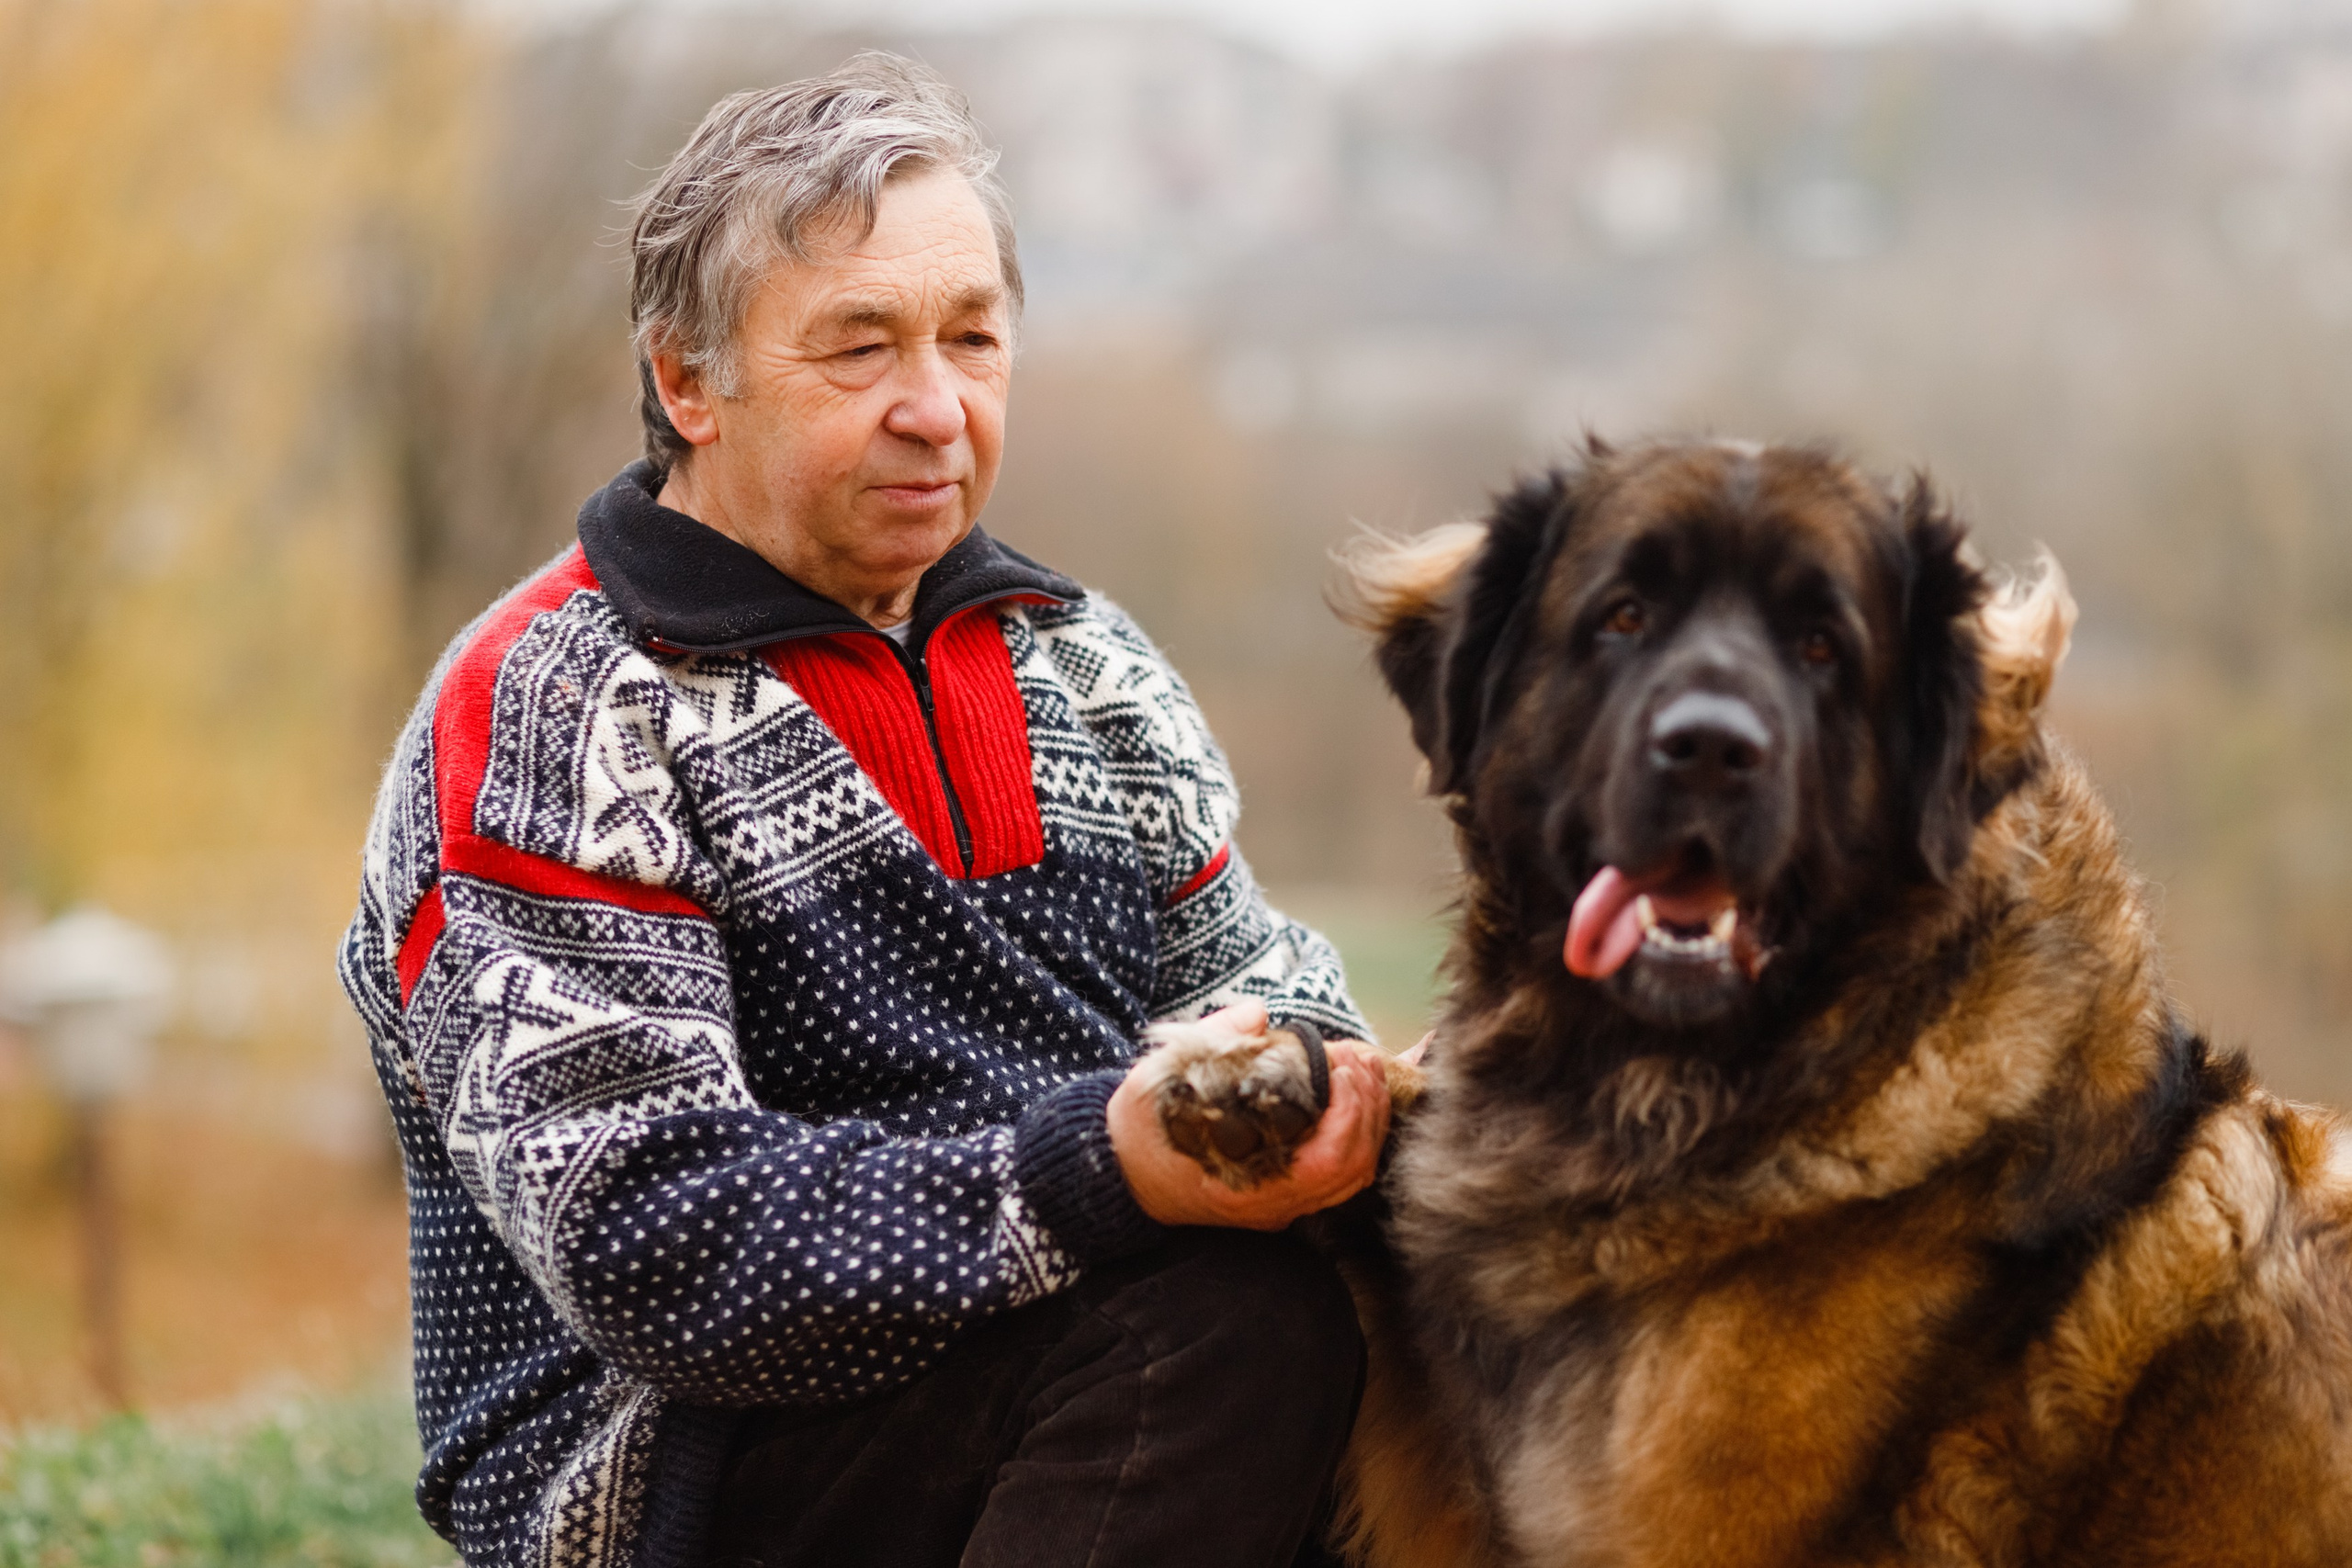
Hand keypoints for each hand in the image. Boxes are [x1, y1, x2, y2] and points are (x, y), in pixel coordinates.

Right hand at [1106, 1000, 1392, 1230]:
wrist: (1120, 1171)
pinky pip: (1341, 1173)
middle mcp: (1271, 1205)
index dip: (1350, 1114)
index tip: (1345, 1065)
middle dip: (1368, 1108)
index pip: (1326, 1164)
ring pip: (1353, 1175)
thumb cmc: (1141, 1129)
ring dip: (1369, 1121)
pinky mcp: (1286, 1193)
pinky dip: (1358, 1134)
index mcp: (1244, 1187)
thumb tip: (1256, 1013)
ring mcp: (1281, 1204)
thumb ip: (1211, 1043)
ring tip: (1363, 1069)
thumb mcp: (1160, 1078)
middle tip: (1361, 1057)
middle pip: (1352, 1170)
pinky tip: (1355, 1096)